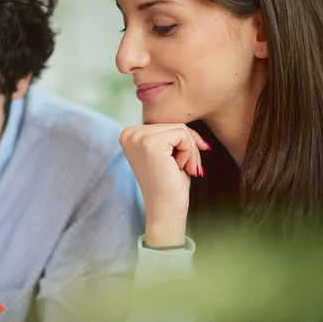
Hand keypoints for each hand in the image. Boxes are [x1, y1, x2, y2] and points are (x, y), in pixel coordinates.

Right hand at [119, 124, 208, 246]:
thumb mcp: (168, 151)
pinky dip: (190, 152)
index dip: (183, 141)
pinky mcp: (150, 143)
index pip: (166, 123)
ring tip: (185, 168)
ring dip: (191, 150)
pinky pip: (183, 134)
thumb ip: (171, 132)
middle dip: (189, 146)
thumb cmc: (170, 183)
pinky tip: (181, 168)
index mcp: (129, 134)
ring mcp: (138, 138)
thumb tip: (193, 112)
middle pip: (174, 123)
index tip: (184, 162)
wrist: (166, 209)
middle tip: (188, 168)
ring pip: (181, 128)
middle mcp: (129, 133)